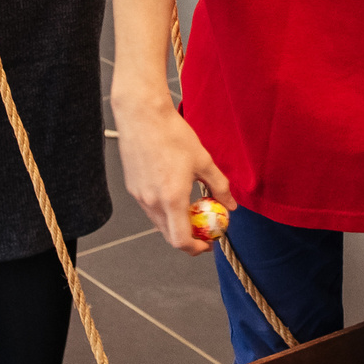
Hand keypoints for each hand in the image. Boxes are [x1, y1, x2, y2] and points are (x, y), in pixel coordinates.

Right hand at [112, 93, 232, 254]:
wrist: (141, 115)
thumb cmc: (172, 134)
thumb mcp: (203, 160)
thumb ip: (219, 186)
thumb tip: (231, 204)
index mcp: (172, 199)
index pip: (181, 240)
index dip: (197, 248)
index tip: (209, 242)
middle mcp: (152, 202)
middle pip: (169, 235)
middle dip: (188, 237)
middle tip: (203, 228)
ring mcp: (139, 196)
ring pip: (159, 222)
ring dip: (175, 222)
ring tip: (190, 206)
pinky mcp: (132, 187)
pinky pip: (149, 208)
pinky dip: (163, 209)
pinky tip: (173, 191)